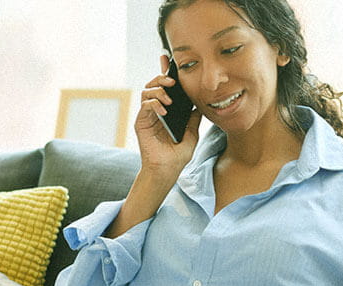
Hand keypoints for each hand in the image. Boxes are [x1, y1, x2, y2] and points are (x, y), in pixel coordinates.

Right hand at [134, 55, 202, 184]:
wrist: (167, 170)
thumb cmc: (178, 154)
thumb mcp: (192, 133)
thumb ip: (194, 117)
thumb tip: (201, 102)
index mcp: (169, 110)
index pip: (166, 87)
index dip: (166, 71)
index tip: (168, 58)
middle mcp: (156, 110)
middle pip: (155, 84)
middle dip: (162, 77)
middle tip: (172, 81)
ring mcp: (148, 115)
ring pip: (147, 91)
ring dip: (159, 90)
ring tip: (169, 99)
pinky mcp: (141, 122)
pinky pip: (144, 105)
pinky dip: (154, 103)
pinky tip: (163, 110)